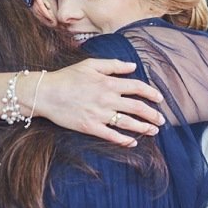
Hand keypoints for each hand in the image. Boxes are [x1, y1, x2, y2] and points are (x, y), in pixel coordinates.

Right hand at [38, 59, 164, 146]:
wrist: (46, 93)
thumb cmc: (67, 77)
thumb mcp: (90, 64)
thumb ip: (113, 64)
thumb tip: (132, 66)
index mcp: (108, 83)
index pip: (137, 87)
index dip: (152, 93)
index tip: (160, 98)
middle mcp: (107, 99)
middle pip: (137, 107)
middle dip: (152, 114)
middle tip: (161, 120)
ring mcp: (99, 114)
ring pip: (128, 123)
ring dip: (143, 128)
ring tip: (153, 131)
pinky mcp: (90, 127)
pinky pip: (111, 135)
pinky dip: (124, 140)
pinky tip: (132, 142)